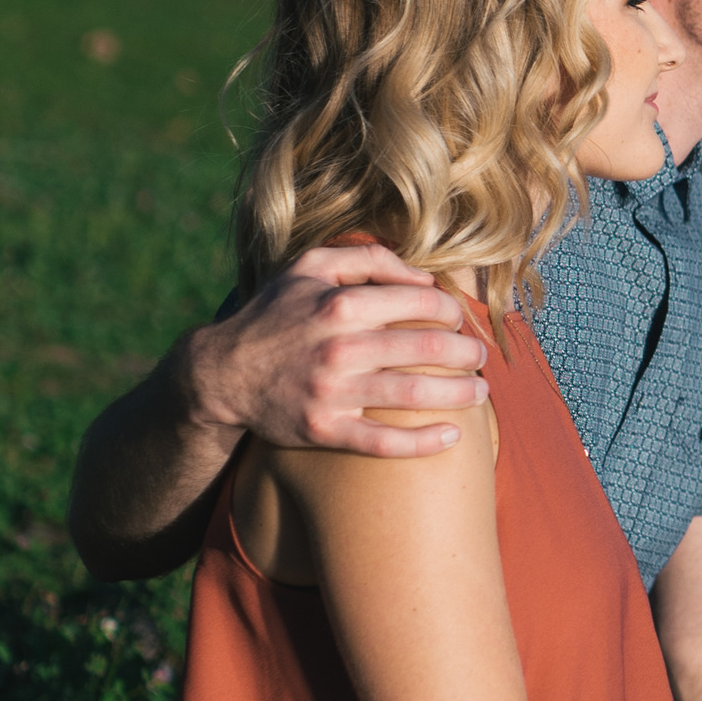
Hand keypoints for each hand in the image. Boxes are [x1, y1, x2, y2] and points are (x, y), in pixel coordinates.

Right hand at [184, 245, 489, 457]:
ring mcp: (332, 393)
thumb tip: (423, 276)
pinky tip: (452, 436)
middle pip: (426, 348)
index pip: (418, 302)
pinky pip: (383, 442)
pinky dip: (424, 441)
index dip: (449, 310)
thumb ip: (368, 258)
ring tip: (479, 392)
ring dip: (458, 394)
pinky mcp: (324, 431)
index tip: (458, 320)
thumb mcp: (309, 267)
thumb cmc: (273, 314)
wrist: (221, 373)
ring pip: (413, 394)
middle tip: (479, 357)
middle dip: (466, 353)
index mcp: (339, 304)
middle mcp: (339, 348)